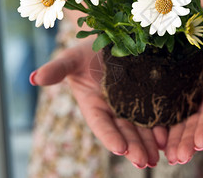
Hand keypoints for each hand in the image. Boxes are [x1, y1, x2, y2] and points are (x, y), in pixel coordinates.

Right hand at [30, 38, 167, 168]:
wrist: (107, 41)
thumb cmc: (85, 52)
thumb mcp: (71, 59)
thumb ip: (56, 70)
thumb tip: (34, 78)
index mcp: (93, 104)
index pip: (101, 124)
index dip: (110, 136)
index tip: (119, 149)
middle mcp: (112, 108)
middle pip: (124, 131)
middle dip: (134, 146)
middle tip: (144, 161)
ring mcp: (130, 104)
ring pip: (140, 127)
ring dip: (148, 142)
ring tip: (158, 156)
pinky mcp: (145, 96)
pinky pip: (153, 114)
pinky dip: (160, 126)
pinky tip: (167, 137)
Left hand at [164, 31, 202, 164]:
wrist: (197, 36)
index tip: (201, 143)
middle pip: (195, 124)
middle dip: (188, 141)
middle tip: (179, 157)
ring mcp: (186, 102)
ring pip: (180, 125)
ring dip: (174, 141)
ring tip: (167, 156)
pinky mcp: (171, 98)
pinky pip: (165, 115)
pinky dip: (160, 128)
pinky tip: (153, 140)